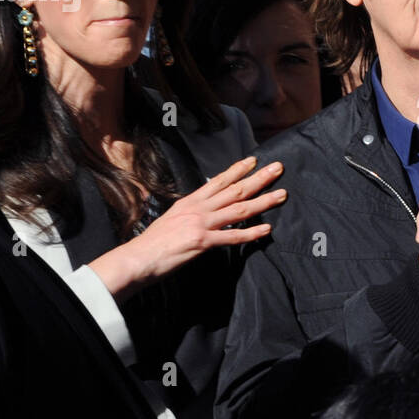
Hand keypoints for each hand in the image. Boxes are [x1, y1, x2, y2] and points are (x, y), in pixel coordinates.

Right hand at [91, 156, 285, 297]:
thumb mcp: (171, 219)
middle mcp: (198, 209)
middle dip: (259, 178)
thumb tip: (203, 211)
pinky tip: (267, 229)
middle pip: (235, 190)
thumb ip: (190, 213)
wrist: (137, 258)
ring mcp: (201, 224)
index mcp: (190, 202)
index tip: (253, 161)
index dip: (238, 170)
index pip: (218, 181)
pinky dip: (251, 234)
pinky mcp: (202, 242)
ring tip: (282, 195)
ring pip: (239, 209)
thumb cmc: (152, 243)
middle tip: (278, 168)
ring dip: (263, 202)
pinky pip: (232, 237)